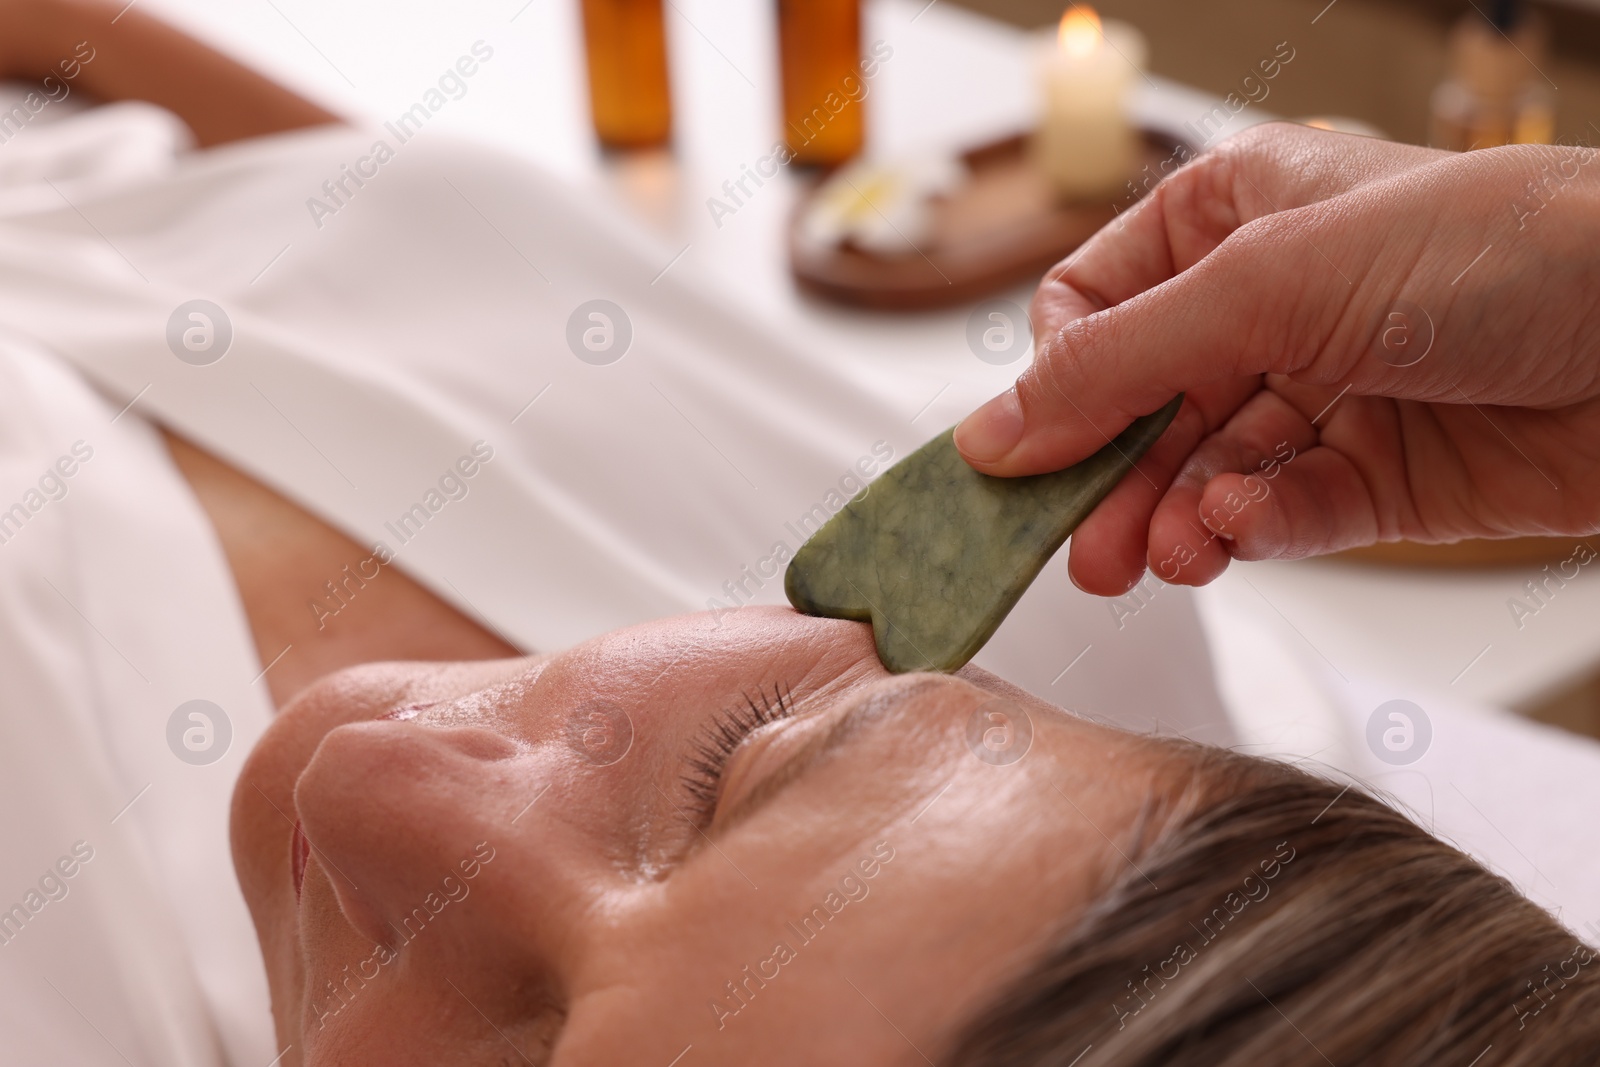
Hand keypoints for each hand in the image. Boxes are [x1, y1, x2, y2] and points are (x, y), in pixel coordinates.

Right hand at [955, 123, 1599, 593]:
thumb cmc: (1487, 251)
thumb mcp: (1265, 283)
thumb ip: (1116, 364)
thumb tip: (991, 435)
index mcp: (1232, 218)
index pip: (1094, 305)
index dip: (1060, 378)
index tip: (1034, 448)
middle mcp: (1270, 304)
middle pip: (1140, 405)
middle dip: (1106, 478)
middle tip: (1073, 549)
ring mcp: (1323, 391)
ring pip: (1203, 472)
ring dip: (1172, 517)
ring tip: (1156, 559)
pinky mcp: (1376, 474)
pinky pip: (1283, 512)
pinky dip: (1254, 528)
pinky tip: (1242, 532)